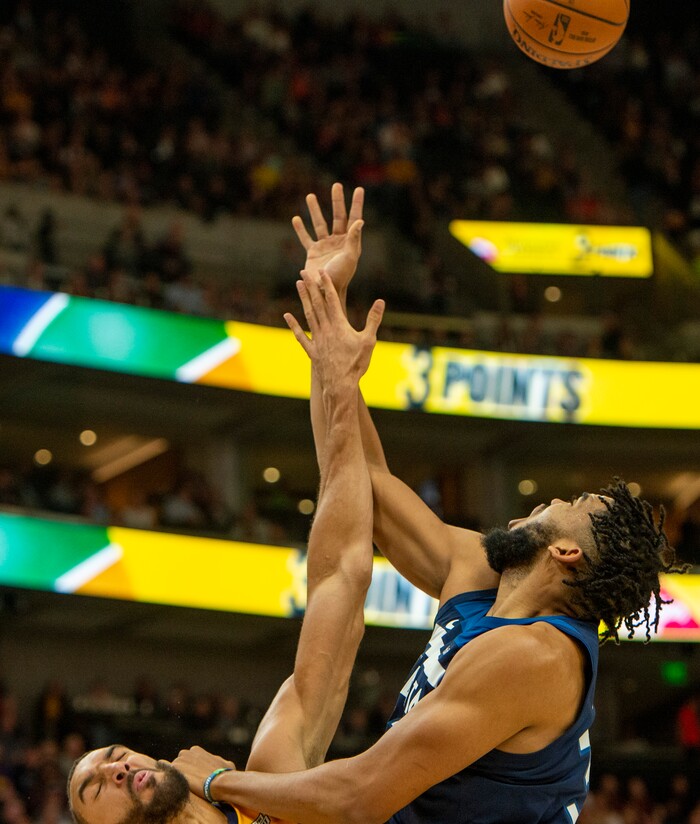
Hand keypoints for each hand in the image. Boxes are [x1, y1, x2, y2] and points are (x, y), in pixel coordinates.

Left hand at [171, 746, 235, 798]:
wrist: (218, 782)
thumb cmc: (224, 772)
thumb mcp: (224, 762)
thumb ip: (215, 759)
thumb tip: (215, 760)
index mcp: (195, 750)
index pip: (187, 759)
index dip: (190, 769)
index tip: (194, 776)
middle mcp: (185, 753)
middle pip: (178, 764)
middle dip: (182, 771)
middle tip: (189, 782)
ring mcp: (178, 761)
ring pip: (173, 771)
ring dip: (177, 777)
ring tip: (186, 787)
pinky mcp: (174, 771)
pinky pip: (168, 776)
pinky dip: (172, 782)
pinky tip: (180, 788)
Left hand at [284, 270, 383, 389]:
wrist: (340, 385)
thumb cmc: (356, 364)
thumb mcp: (369, 341)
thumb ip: (373, 319)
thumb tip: (381, 301)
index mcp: (339, 325)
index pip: (331, 299)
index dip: (326, 284)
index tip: (321, 272)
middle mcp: (325, 329)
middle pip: (317, 303)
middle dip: (310, 286)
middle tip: (304, 272)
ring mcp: (316, 339)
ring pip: (308, 315)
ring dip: (303, 299)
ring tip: (298, 285)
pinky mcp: (311, 350)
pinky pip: (300, 335)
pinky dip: (294, 325)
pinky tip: (287, 315)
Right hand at [292, 183, 363, 299]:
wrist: (326, 290)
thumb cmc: (341, 276)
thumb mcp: (350, 257)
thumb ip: (354, 238)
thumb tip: (360, 220)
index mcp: (350, 242)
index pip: (354, 219)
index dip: (356, 204)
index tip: (359, 190)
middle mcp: (338, 241)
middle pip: (337, 217)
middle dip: (337, 201)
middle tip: (336, 185)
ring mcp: (324, 246)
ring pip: (319, 224)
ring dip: (315, 210)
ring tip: (310, 196)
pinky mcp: (313, 253)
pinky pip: (306, 238)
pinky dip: (300, 229)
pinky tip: (296, 219)